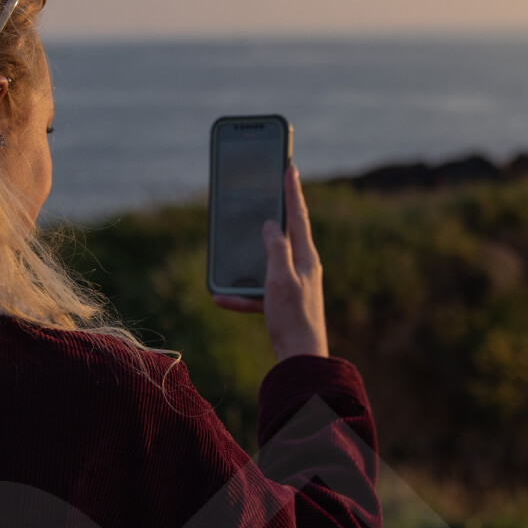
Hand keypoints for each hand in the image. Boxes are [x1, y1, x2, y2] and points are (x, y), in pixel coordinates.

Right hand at [212, 164, 328, 361]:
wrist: (301, 362)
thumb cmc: (293, 318)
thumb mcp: (280, 278)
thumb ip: (275, 248)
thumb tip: (271, 224)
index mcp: (306, 257)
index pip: (298, 214)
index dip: (291, 189)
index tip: (289, 165)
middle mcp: (303, 267)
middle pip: (285, 234)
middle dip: (274, 214)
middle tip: (268, 190)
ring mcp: (294, 284)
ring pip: (267, 263)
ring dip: (249, 259)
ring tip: (235, 247)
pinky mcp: (284, 303)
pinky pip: (259, 292)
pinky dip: (242, 294)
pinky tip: (221, 297)